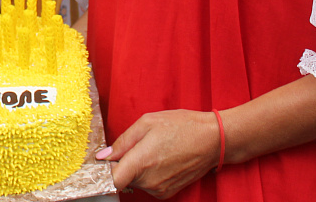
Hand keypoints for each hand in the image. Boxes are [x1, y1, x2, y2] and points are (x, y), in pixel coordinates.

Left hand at [97, 110, 219, 198]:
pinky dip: (148, 174)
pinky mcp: (167, 193)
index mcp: (142, 161)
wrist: (213, 140)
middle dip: (122, 163)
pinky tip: (160, 158)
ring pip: (135, 181)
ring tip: (152, 149)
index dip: (103, 171)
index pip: (111, 179)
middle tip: (135, 145)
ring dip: (136, 168)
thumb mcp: (147, 123)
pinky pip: (148, 185)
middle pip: (122, 177)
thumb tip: (104, 156)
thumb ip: (123, 141)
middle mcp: (149, 180)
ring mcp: (160, 189)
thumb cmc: (181, 126)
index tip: (102, 162)